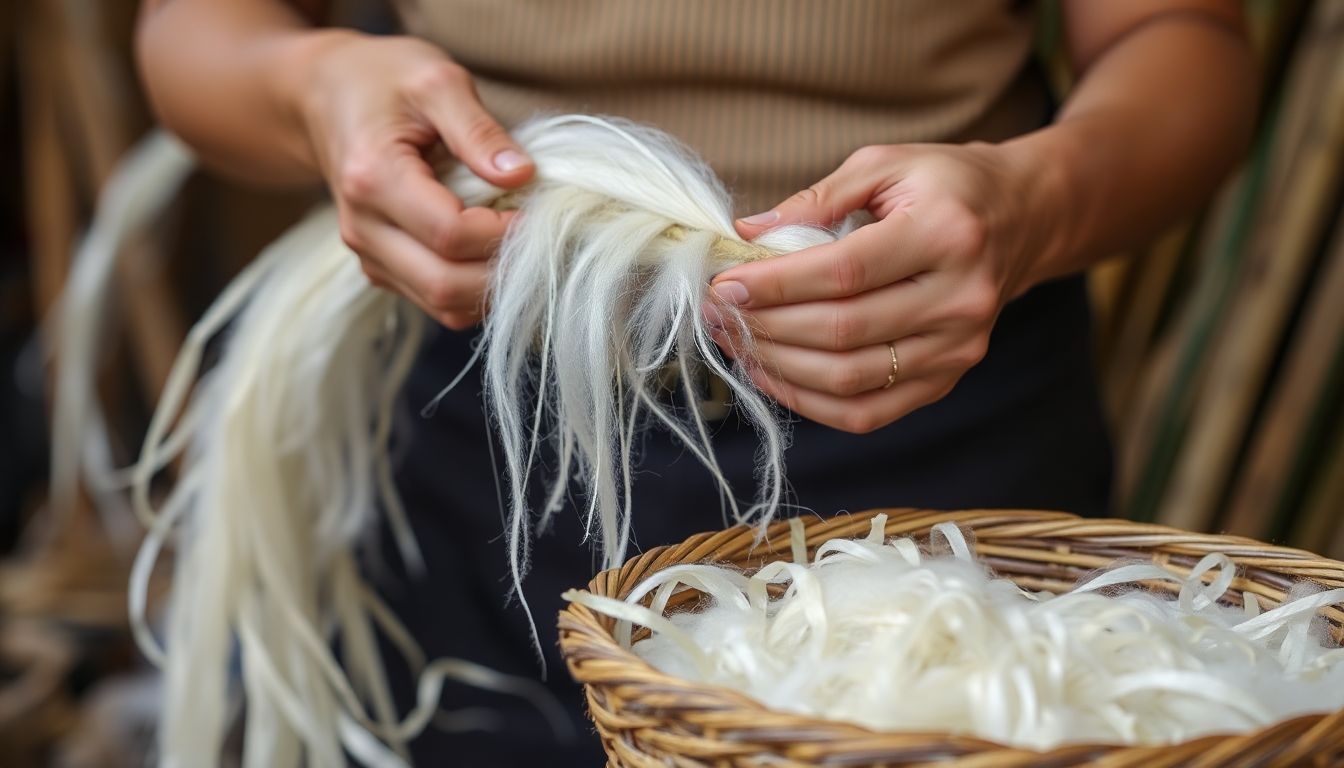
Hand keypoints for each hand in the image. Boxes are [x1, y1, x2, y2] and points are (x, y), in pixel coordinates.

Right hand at [293, 32, 532, 328]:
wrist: (327, 97)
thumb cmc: (385, 82)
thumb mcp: (437, 83)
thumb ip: (480, 129)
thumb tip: (522, 174)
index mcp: (373, 179)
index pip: (450, 234)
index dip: (504, 232)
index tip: (538, 209)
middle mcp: (363, 229)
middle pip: (445, 284)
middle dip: (504, 270)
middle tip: (540, 235)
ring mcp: (370, 256)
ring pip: (444, 306)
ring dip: (493, 287)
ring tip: (521, 244)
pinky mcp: (383, 270)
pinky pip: (438, 303)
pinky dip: (476, 290)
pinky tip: (496, 252)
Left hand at [710, 142, 1045, 433]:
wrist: (1022, 219)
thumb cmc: (945, 186)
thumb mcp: (886, 164)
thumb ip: (817, 198)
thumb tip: (748, 234)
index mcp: (946, 234)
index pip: (844, 272)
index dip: (776, 284)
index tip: (725, 283)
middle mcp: (961, 299)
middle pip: (843, 331)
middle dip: (767, 325)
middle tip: (718, 311)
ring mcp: (958, 348)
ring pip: (850, 379)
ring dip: (780, 366)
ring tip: (735, 341)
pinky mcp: (947, 379)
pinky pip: (868, 412)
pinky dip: (810, 401)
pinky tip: (771, 373)